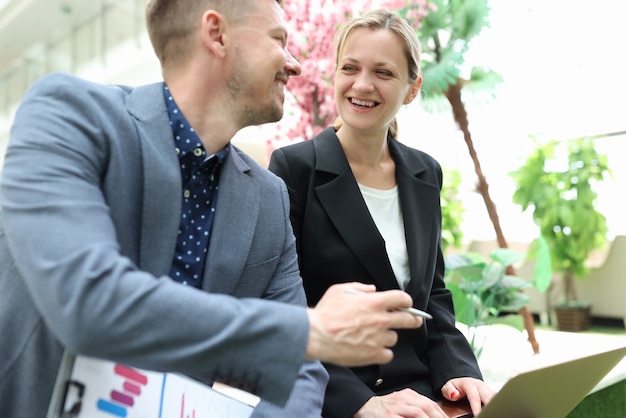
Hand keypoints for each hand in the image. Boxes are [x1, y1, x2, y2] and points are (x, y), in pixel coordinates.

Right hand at [306, 282, 421, 365]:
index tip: (405, 304)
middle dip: (413, 319)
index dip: (406, 301)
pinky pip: (388, 354)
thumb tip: (371, 290)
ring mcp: (378, 338)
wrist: (316, 335)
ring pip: (394, 338)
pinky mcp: (373, 355)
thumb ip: (359, 288)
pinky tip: (374, 349)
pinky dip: (382, 352)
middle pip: (408, 319)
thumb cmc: (326, 313)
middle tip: (414, 320)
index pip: (402, 298)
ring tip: (375, 336)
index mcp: (374, 302)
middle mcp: (380, 320)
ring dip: (388, 336)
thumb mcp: (340, 290)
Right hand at [354, 389, 448, 417]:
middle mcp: (403, 399)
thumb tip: (434, 415)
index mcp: (408, 395)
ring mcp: (396, 408)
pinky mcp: (388, 416)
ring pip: (418, 412)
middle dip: (439, 417)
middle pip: (427, 407)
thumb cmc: (383, 408)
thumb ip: (416, 408)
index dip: (442, 414)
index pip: (430, 403)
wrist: (364, 407)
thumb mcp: (401, 403)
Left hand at [441, 377, 494, 415]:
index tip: (478, 416)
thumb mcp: (447, 388)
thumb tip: (454, 394)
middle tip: (488, 415)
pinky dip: (499, 405)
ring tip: (494, 414)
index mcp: (470, 384)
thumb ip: (449, 391)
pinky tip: (498, 411)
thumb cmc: (455, 387)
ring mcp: (488, 389)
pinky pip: (498, 399)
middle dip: (490, 407)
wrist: (462, 383)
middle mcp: (481, 386)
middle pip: (488, 397)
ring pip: (495, 398)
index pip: (474, 397)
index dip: (477, 408)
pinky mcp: (493, 394)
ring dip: (496, 406)